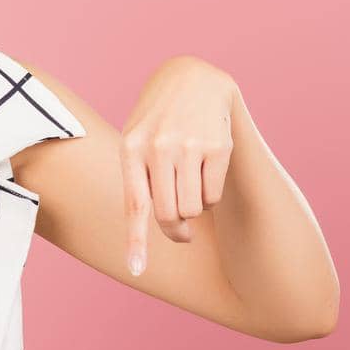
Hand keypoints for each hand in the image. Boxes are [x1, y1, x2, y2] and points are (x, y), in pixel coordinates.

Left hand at [119, 56, 236, 276]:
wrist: (191, 80)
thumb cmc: (157, 121)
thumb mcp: (135, 142)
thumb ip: (137, 183)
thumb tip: (151, 231)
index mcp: (131, 149)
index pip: (135, 205)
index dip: (136, 241)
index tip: (136, 269)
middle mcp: (159, 148)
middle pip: (170, 216)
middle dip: (176, 231)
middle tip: (181, 233)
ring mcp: (190, 147)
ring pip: (194, 209)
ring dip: (194, 207)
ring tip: (189, 181)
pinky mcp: (218, 148)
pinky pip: (213, 196)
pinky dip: (210, 194)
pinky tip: (205, 168)